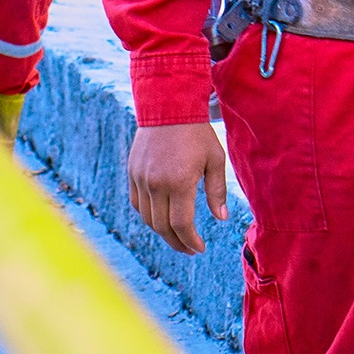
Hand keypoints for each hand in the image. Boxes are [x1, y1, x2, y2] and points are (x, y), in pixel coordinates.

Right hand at [128, 122, 227, 255]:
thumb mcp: (215, 159)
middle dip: (177, 242)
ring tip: (176, 235)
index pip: (182, 225)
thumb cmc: (197, 133)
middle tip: (189, 248)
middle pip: (163, 227)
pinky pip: (137, 203)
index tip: (200, 248)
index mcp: (180, 182)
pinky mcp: (133, 172)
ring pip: (147, 218)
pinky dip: (147, 215)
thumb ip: (217, 191)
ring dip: (162, 231)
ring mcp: (141, 178)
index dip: (191, 242)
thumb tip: (221, 218)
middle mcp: (157, 184)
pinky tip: (160, 218)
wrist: (168, 105)